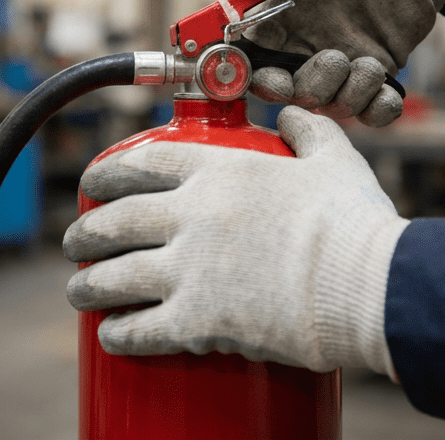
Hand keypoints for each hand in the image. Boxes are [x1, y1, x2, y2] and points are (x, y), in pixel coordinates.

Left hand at [62, 106, 408, 374]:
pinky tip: (108, 334)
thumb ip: (309, 130)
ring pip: (113, 276)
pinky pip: (138, 329)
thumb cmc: (356, 224)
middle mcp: (192, 215)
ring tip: (79, 290)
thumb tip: (291, 110)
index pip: (143, 163)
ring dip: (87, 284)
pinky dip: (117, 332)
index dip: (107, 173)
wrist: (368, 286)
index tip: (92, 182)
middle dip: (86, 232)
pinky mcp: (195, 322)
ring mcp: (189, 269)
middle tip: (76, 241)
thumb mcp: (334, 159)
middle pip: (114, 220)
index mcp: (220, 171)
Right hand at [237, 0, 444, 126]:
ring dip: (343, 95)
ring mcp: (342, 56)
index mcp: (278, 9)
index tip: (252, 70)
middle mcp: (305, 39)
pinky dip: (376, 111)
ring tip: (368, 64)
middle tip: (327, 63)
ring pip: (327, 102)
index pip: (245, 51)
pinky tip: (385, 90)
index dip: (239, 69)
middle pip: (284, 88)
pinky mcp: (380, 66)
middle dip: (296, 91)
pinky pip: (371, 108)